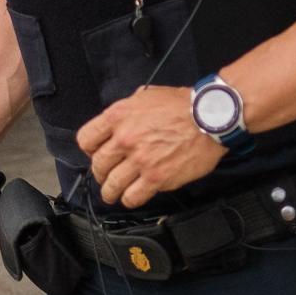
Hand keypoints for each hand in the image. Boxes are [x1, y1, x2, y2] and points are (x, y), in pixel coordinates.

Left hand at [77, 85, 223, 208]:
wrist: (209, 117)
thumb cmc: (182, 104)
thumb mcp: (146, 94)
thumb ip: (128, 109)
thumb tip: (120, 121)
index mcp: (119, 116)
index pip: (85, 139)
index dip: (89, 150)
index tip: (96, 154)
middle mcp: (125, 139)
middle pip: (97, 165)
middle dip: (100, 173)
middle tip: (107, 175)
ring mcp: (140, 160)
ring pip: (111, 185)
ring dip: (110, 192)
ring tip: (113, 194)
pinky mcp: (156, 178)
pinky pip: (132, 197)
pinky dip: (129, 200)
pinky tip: (132, 197)